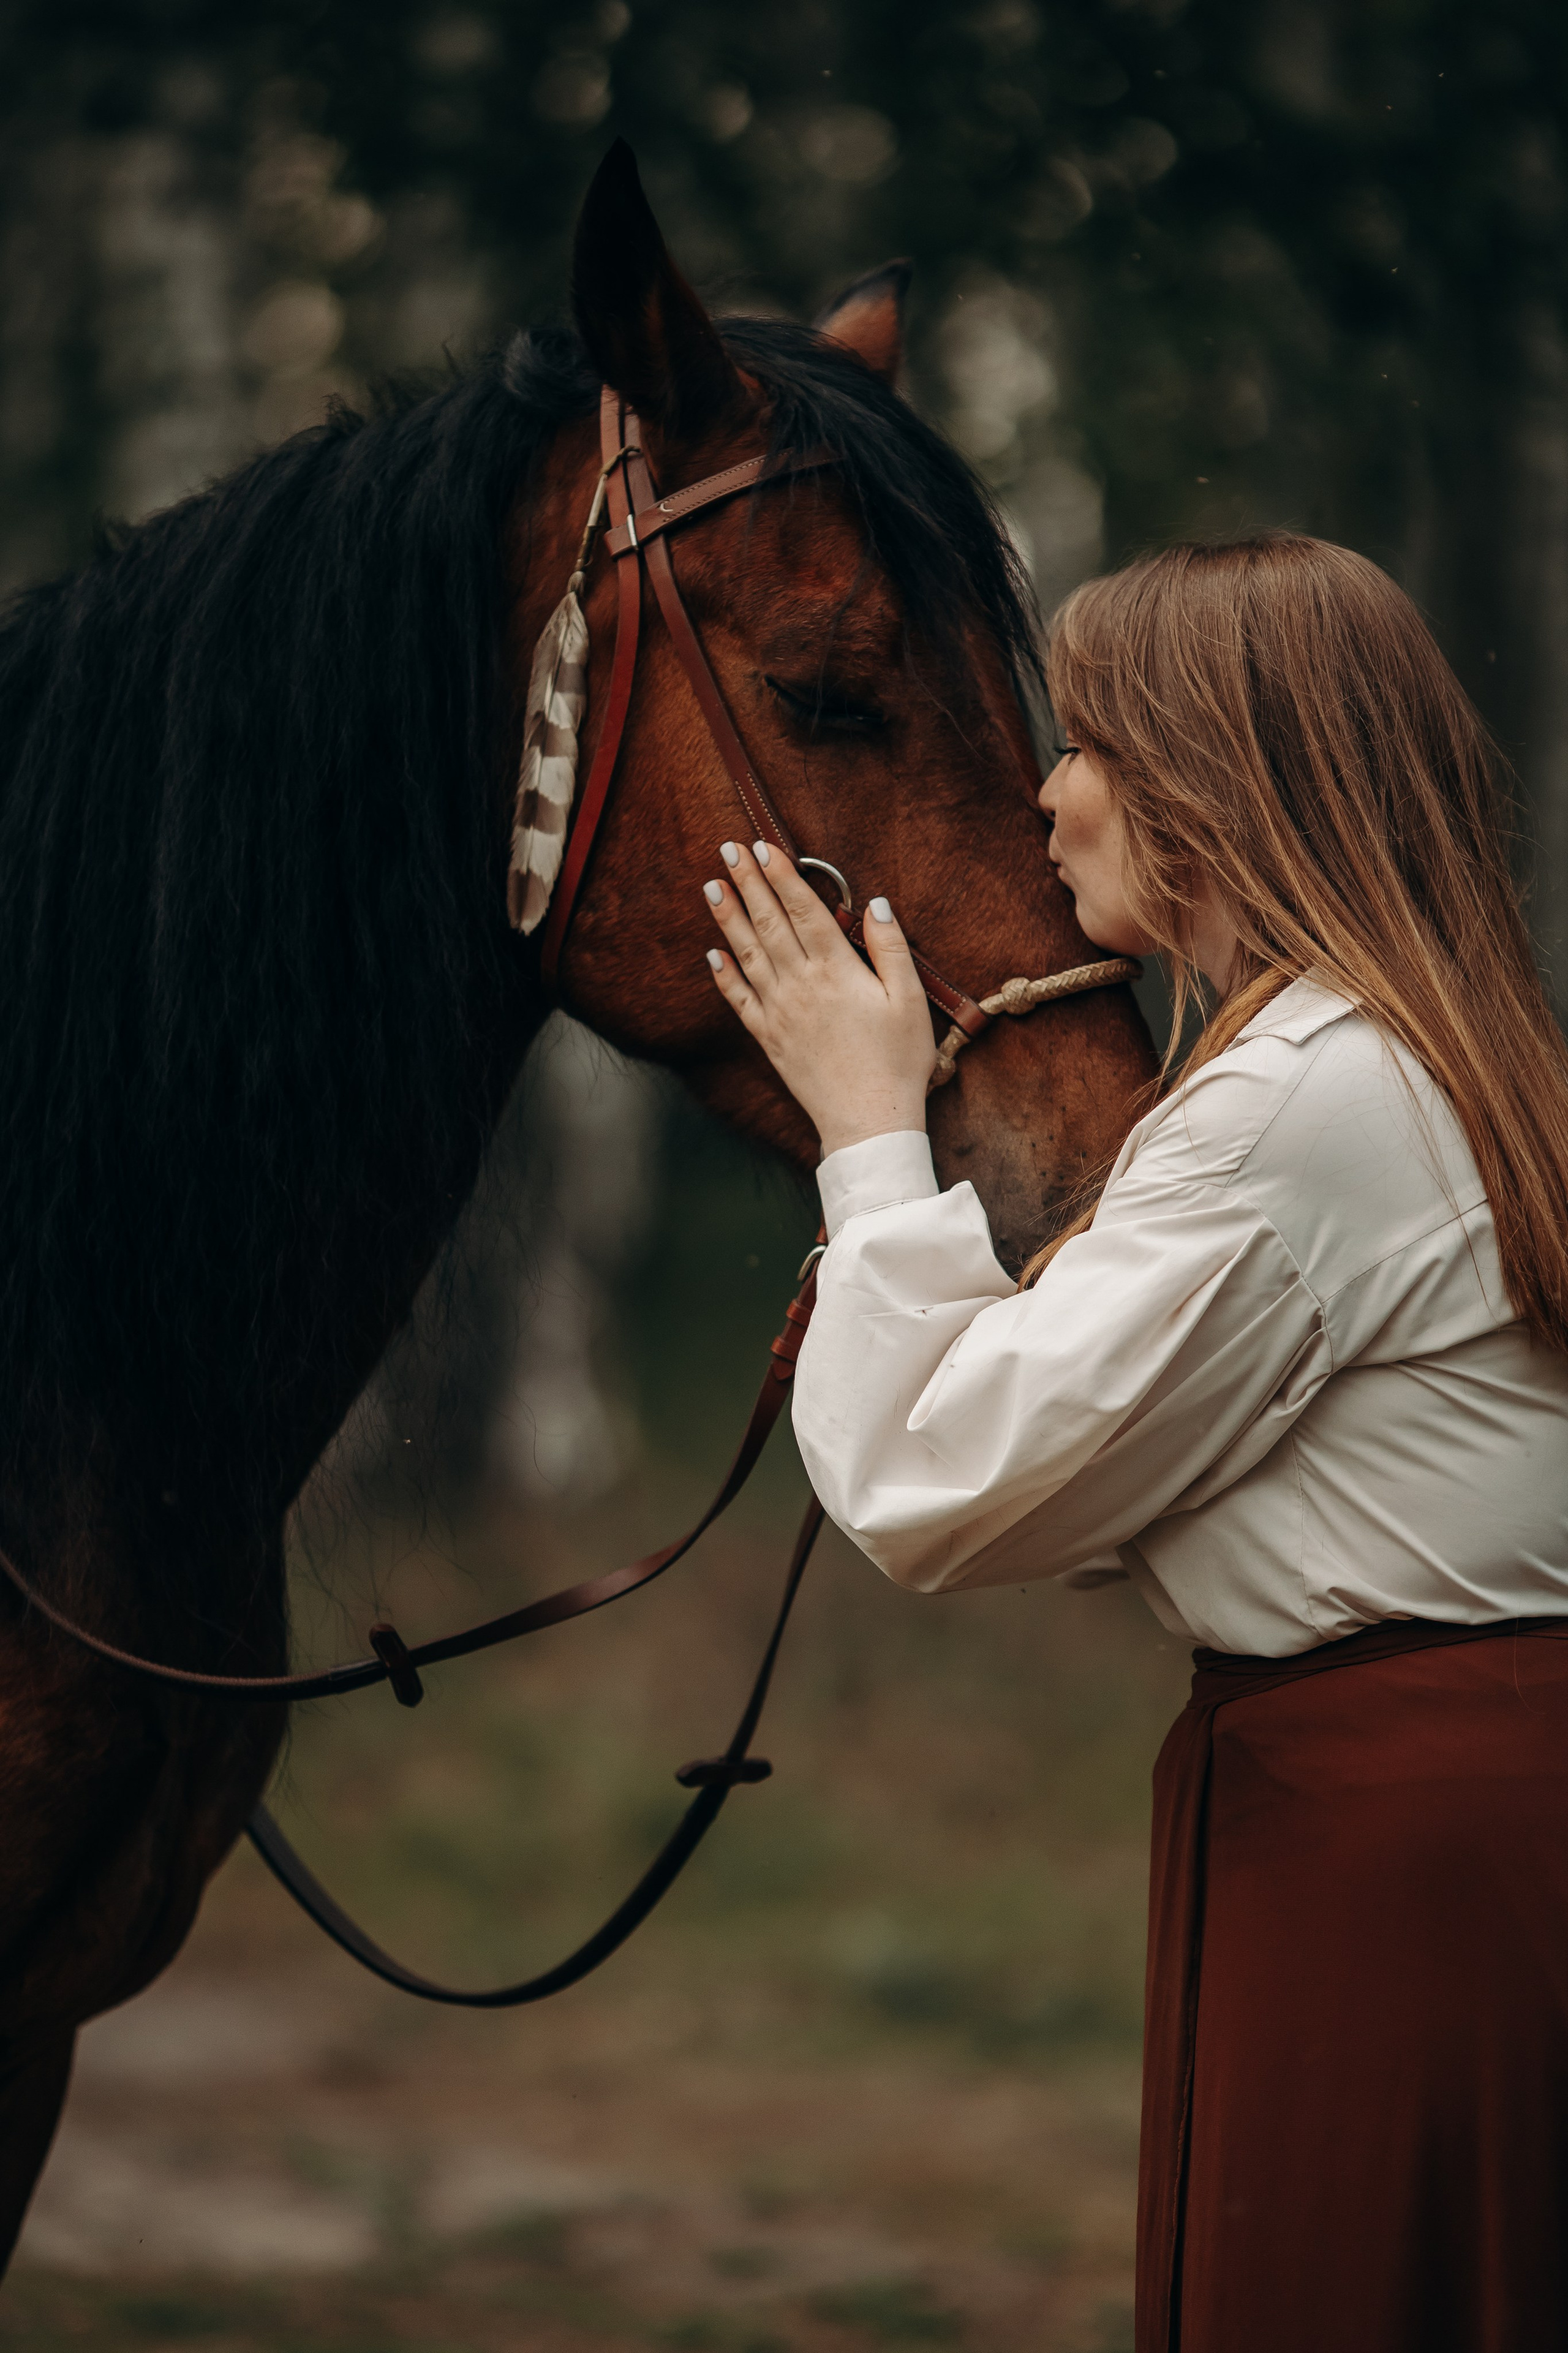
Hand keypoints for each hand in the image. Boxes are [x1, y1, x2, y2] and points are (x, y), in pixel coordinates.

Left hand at [702, 840, 935, 1156]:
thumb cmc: (897, 1062)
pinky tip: (712, 954)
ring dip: (728, 917)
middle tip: (728, 849)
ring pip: (748, 954)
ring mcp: (779, 1012)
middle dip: (748, 883)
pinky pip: (739, 1001)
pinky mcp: (769, 1038)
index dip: (781, 875)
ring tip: (712, 886)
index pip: (803, 910)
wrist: (868, 1121)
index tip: (763, 847)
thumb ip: (890, 948)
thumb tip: (876, 904)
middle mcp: (800, 985)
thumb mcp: (909, 1000)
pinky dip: (724, 976)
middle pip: (769, 923)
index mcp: (836, 971)